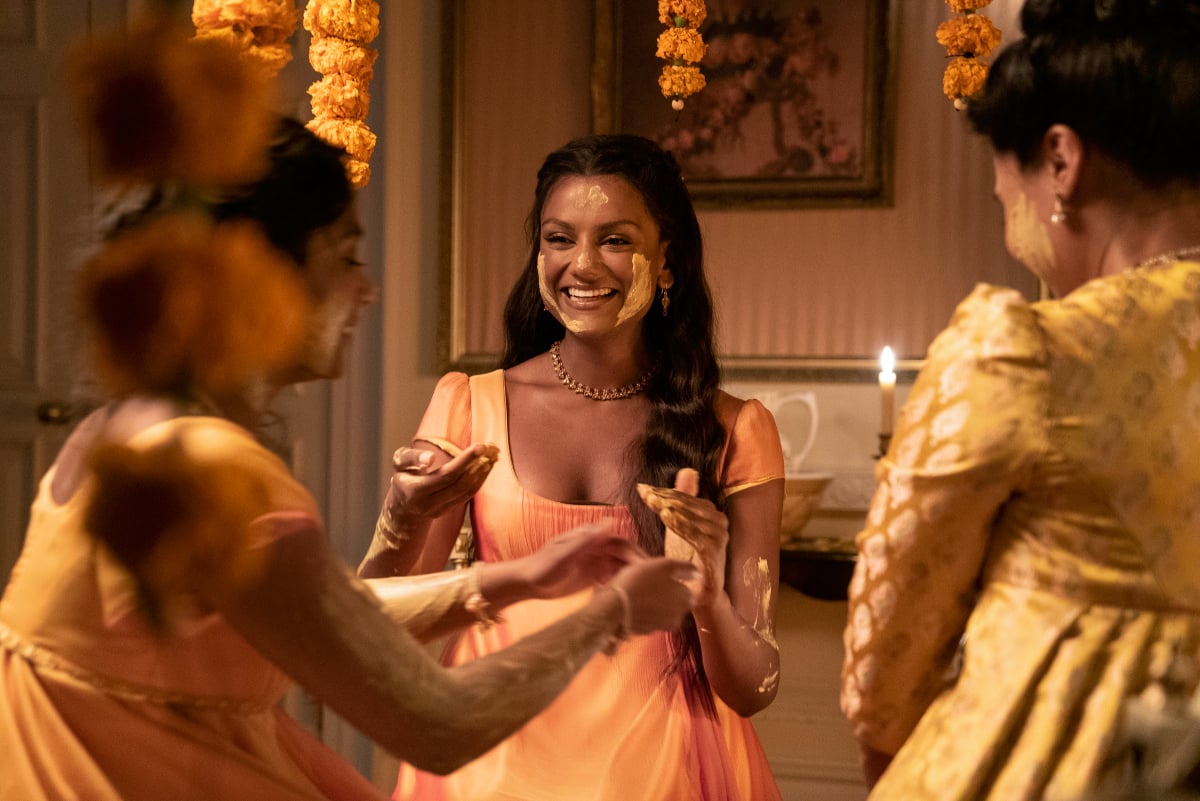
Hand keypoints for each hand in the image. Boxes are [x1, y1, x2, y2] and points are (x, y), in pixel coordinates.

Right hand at [385, 443, 498, 522]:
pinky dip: (479, 481)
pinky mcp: (448, 511)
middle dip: (477, 465)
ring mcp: (439, 510)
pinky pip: (467, 495)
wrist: (402, 505)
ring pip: (466, 492)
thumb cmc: (402, 476)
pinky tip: (485, 467)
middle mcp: (428, 504)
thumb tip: (431, 458)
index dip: (464, 461)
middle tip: (490, 448)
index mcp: (415, 490)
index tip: (480, 446)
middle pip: (459, 485)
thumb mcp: (399, 463)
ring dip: (482, 473)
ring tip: (492, 456)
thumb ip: (411, 458)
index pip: (445, 475)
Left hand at [517, 522, 646, 599]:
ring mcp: (594, 562)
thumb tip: (611, 521)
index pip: (622, 545)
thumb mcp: (564, 554)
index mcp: (591, 539)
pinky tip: (625, 599)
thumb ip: (587, 539)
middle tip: (652, 587)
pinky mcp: (591, 576)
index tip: (648, 571)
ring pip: (620, 569)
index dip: (636, 556)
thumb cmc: (542, 566)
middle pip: (624, 557)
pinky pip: (611, 580)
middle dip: (637, 570)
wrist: (526, 582)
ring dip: (631, 579)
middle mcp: (596, 548)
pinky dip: (619, 587)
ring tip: (643, 596)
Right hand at [607, 556, 695, 634]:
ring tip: (638, 591)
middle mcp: (678, 616)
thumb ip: (685, 568)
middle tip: (647, 582)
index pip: (686, 589)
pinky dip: (644, 611)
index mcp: (686, 599)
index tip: (658, 575)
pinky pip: (649, 618)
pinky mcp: (646, 631)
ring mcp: (662, 626)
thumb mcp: (664, 565)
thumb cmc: (640, 581)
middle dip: (665, 592)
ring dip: (654, 602)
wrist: (614, 607)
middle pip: (675, 601)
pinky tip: (632, 603)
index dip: (672, 580)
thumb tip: (698, 573)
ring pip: (662, 609)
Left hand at [636, 468, 728, 607]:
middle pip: (689, 504)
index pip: (685, 496)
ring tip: (656, 504)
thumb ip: (683, 499)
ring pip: (693, 517)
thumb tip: (687, 471)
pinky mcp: (715, 552)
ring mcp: (720, 537)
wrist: (701, 591)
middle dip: (665, 498)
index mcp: (711, 513)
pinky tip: (667, 519)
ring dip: (673, 509)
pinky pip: (697, 535)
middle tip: (647, 494)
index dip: (663, 492)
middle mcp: (719, 522)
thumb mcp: (681, 525)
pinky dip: (682, 525)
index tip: (642, 489)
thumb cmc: (689, 558)